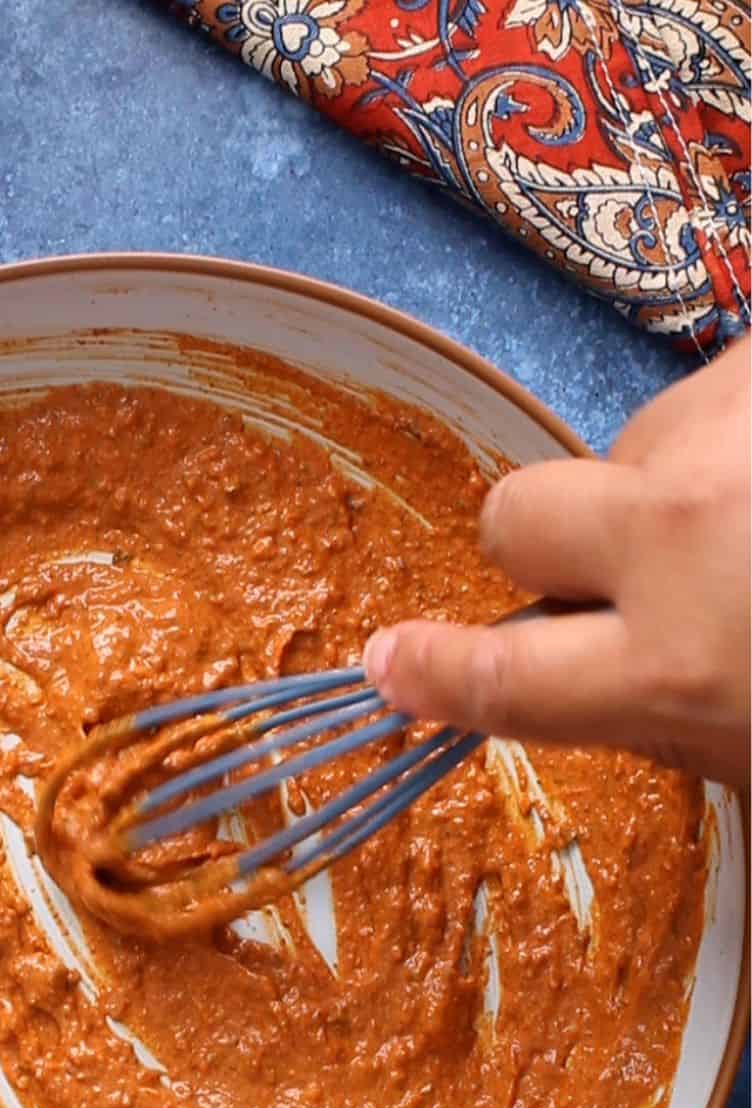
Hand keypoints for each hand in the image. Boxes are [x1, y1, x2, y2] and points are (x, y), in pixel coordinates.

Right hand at [363, 335, 750, 786]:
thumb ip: (654, 711)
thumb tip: (572, 675)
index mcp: (679, 665)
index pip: (503, 676)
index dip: (433, 673)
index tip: (390, 664)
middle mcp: (681, 538)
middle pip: (517, 515)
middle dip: (551, 544)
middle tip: (632, 569)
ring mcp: (723, 435)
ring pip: (628, 448)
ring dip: (672, 483)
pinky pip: (707, 395)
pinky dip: (736, 434)